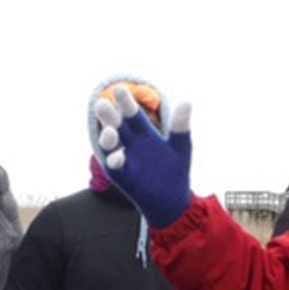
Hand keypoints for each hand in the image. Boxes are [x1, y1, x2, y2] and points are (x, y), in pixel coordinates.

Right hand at [93, 85, 192, 228]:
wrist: (173, 199)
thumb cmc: (175, 170)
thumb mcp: (181, 145)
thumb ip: (180, 126)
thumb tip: (186, 102)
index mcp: (143, 133)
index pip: (132, 114)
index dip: (126, 103)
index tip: (120, 90)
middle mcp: (130, 144)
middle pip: (116, 126)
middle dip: (109, 116)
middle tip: (101, 104)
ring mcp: (125, 160)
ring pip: (110, 145)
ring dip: (107, 138)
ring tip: (110, 132)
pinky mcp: (123, 177)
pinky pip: (115, 167)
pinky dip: (115, 161)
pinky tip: (119, 157)